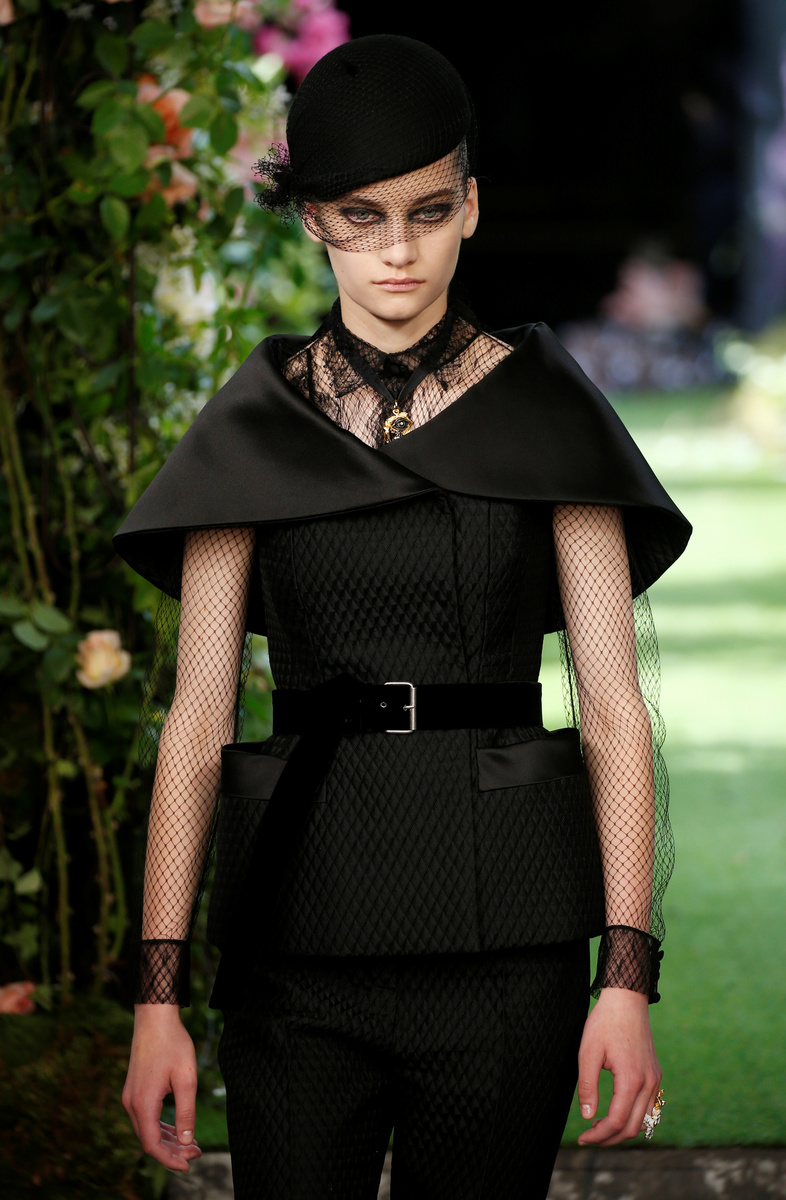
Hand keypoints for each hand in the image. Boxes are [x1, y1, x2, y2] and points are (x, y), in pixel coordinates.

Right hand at [122, 1003, 202, 1171]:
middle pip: (149, 1140)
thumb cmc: (172, 1044)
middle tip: (197, 1152)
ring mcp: (130, 1096)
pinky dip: (161, 1126)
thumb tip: (187, 1141)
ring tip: (191, 1143)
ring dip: (167, 1139)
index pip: (152, 1145)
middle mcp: (131, 1103)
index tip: (188, 1165)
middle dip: (172, 1150)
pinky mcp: (134, 1089)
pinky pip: (146, 1117)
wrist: (154, 1017)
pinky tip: (177, 1128)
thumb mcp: (186, 1079)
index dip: (169, 1160)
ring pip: (147, 1129)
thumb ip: (186, 1112)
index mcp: (142, 1104)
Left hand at [576, 987, 660, 1146]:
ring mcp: (655, 1079)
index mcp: (632, 1079)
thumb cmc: (604, 1023)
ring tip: (598, 1127)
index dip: (599, 1135)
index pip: (617, 1121)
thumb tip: (587, 1117)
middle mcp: (649, 1083)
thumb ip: (587, 1086)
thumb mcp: (588, 1052)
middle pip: (633, 1127)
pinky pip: (648, 1106)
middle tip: (588, 1137)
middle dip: (610, 1138)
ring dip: (622, 1129)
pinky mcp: (655, 1074)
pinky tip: (614, 1112)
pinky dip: (633, 1116)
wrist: (626, 999)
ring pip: (643, 1119)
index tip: (582, 1137)